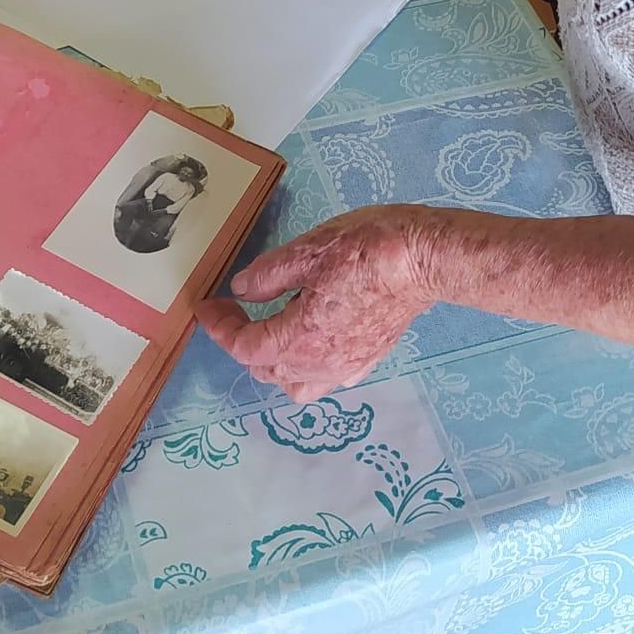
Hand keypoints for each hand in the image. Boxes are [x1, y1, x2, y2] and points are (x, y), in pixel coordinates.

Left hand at [195, 205, 448, 400]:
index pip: (245, 347)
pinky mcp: (368, 360)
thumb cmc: (369, 249)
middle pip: (266, 370)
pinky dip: (305, 365)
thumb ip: (268, 275)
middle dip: (243, 342)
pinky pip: (325, 378)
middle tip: (235, 310)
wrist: (426, 260)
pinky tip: (309, 338)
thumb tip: (242, 290)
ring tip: (269, 329)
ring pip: (295, 384)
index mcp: (300, 338)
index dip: (219, 328)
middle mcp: (322, 364)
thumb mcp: (308, 250)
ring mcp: (348, 367)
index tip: (207, 307)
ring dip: (274, 363)